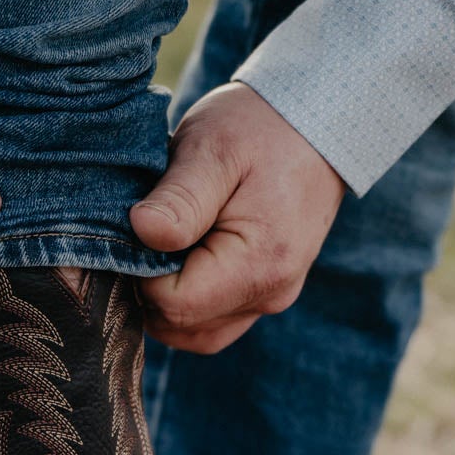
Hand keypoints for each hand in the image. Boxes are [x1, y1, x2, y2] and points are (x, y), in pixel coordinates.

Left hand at [129, 83, 344, 353]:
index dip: (141, 274)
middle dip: (150, 290)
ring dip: (166, 301)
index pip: (174, 304)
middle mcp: (269, 294)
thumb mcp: (213, 150)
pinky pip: (214, 318)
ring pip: (196, 331)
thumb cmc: (262, 129)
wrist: (317, 122)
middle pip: (182, 326)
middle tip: (146, 236)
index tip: (138, 232)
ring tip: (164, 244)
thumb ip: (178, 199)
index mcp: (258, 264)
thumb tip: (142, 231)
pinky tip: (181, 255)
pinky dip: (188, 299)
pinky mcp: (265, 291)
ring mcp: (270, 297)